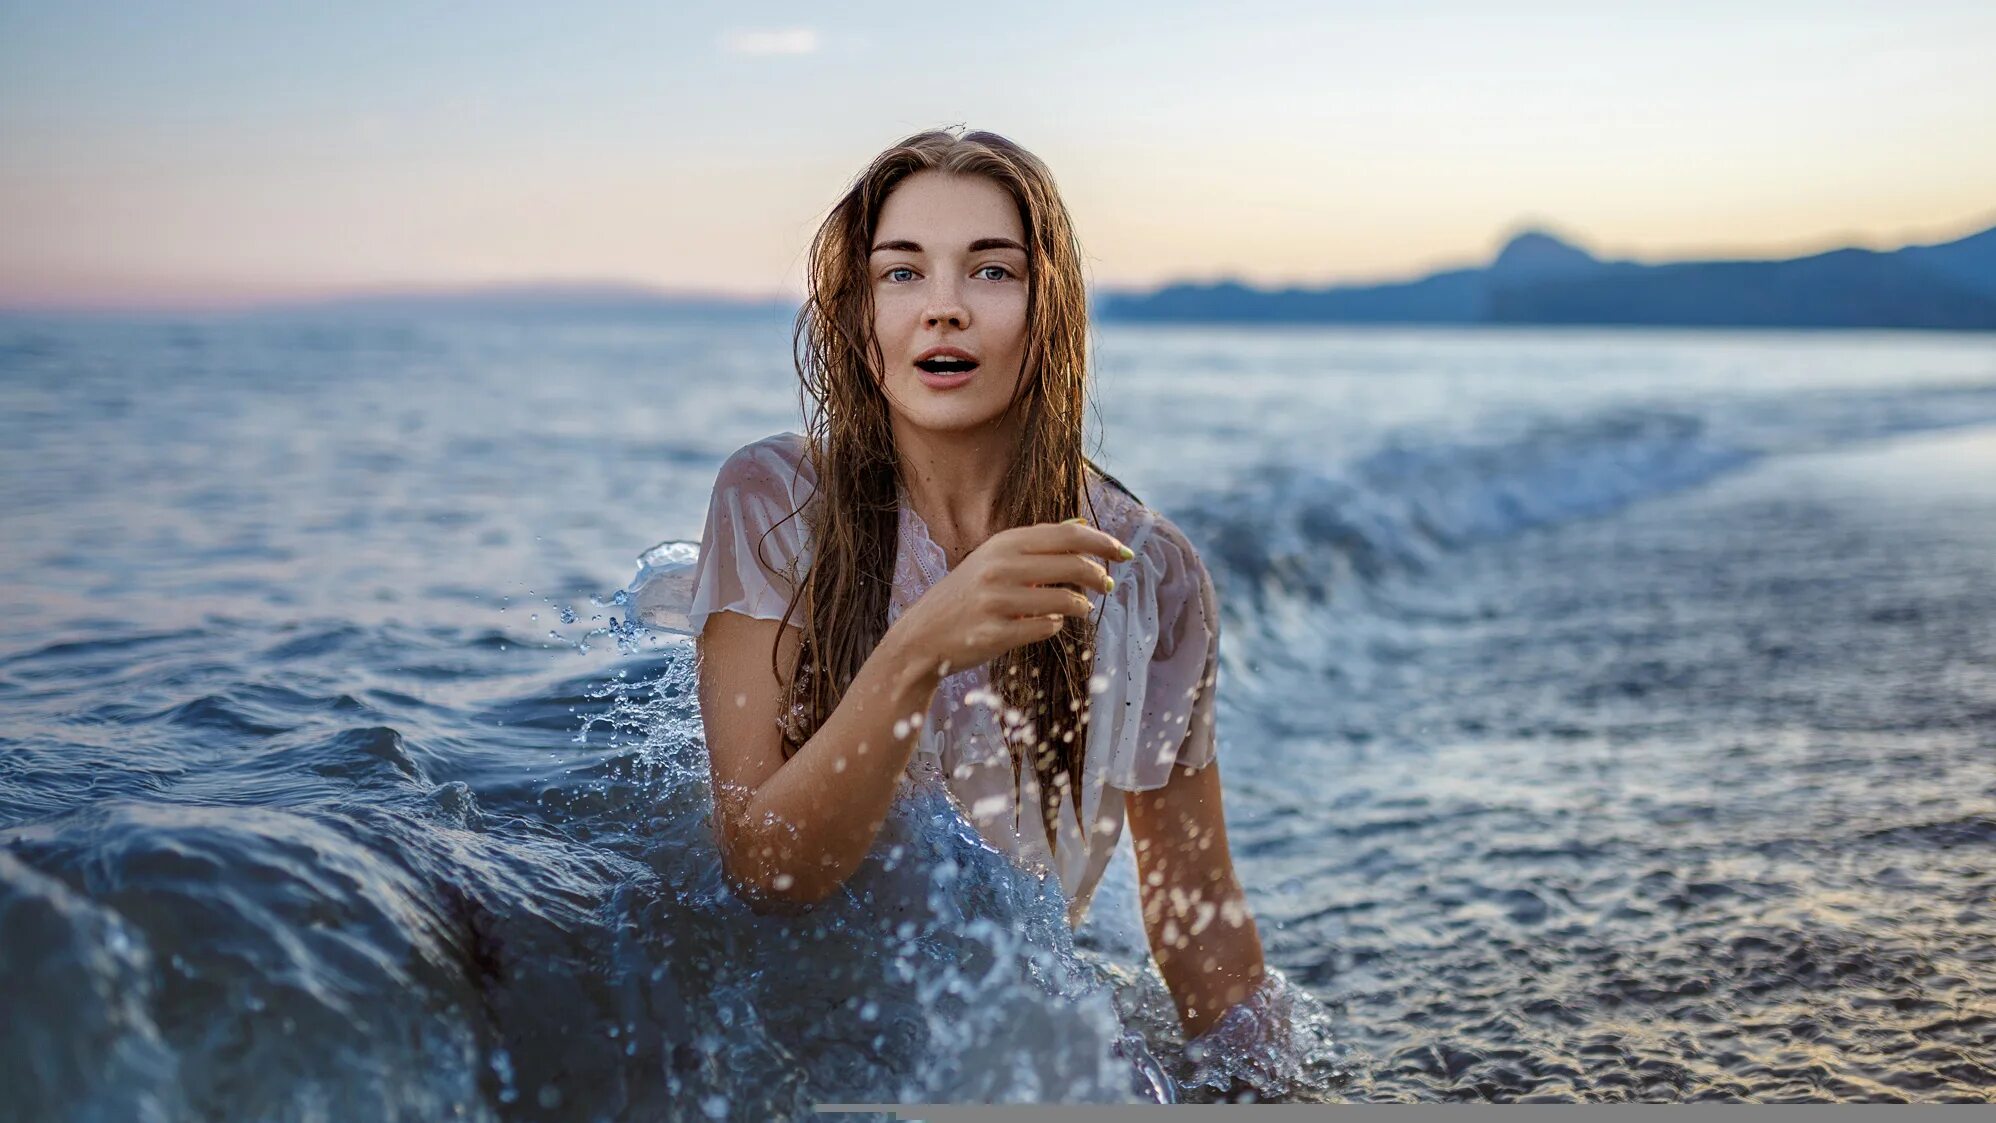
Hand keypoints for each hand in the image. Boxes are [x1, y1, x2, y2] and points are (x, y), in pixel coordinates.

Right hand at [891, 519, 1129, 676]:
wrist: (923, 634)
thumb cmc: (968, 594)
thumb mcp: (996, 558)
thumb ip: (1037, 544)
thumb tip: (1081, 526)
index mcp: (1004, 543)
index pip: (1067, 536)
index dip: (1102, 543)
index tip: (1124, 552)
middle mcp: (1000, 567)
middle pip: (1073, 565)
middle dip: (1099, 576)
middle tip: (1109, 585)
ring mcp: (996, 601)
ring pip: (1065, 600)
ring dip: (1080, 606)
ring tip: (1080, 608)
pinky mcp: (995, 633)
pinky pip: (1046, 628)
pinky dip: (1054, 626)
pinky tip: (1047, 624)